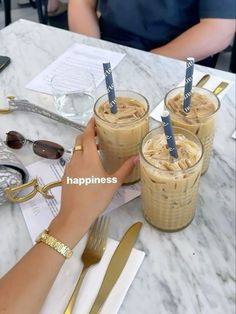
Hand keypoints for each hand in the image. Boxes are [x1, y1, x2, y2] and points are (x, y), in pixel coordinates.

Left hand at [50, 117, 137, 245]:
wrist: (75, 215)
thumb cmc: (96, 198)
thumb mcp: (113, 183)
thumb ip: (125, 168)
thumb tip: (137, 157)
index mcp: (88, 158)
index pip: (87, 135)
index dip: (90, 125)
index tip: (95, 118)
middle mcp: (76, 159)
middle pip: (79, 140)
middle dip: (87, 134)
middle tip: (99, 133)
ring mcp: (69, 167)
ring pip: (75, 150)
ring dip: (84, 146)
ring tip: (97, 149)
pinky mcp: (66, 175)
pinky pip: (73, 160)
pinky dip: (80, 156)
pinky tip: (89, 166)